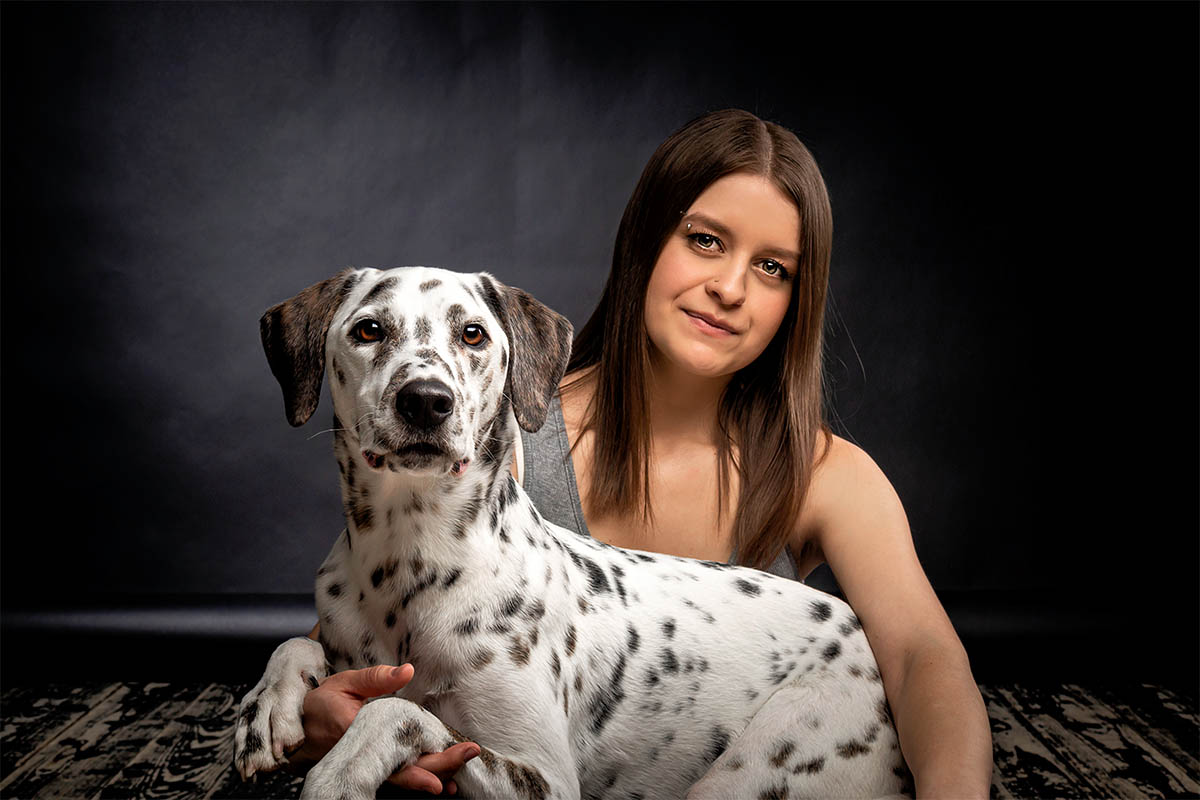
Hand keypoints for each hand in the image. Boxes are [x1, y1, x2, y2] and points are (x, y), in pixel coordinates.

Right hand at [289, 663, 479, 794]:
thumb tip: (407, 671)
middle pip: (409, 770)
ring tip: (460, 771)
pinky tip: (441, 778)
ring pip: (406, 776)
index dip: (426, 766)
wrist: (302, 725)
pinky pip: (399, 774)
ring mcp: (370, 762)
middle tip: (470, 754)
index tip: (450, 767)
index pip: (399, 756)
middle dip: (442, 767)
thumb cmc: (323, 702)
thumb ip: (377, 678)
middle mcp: (367, 755)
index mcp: (360, 735)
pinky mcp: (373, 763)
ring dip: (434, 774)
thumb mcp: (347, 683)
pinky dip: (420, 776)